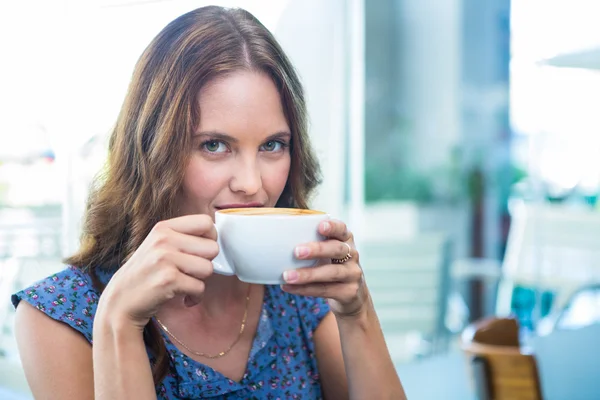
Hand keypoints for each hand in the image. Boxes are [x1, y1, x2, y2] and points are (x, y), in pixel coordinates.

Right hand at [96, 215, 217, 329]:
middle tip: (191, 271)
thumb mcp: (158, 245)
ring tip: (185, 284)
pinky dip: (195, 297)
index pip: (206, 222)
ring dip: (200, 281)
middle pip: (212, 248)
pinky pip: (199, 288)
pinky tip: (184, 297)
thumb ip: (182, 238)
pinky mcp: (168, 280)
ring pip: (208, 269)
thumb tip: (215, 237)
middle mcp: (164, 240)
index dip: (210, 238)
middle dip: (206, 263)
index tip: (201, 251)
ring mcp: (165, 259)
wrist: (121, 301)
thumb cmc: (146, 274)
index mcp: (164, 228)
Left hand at [281, 219, 366, 317]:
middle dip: (317, 249)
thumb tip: (277, 238)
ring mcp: (353, 274)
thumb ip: (311, 243)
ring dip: (308, 274)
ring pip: (331, 273)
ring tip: (287, 276)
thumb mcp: (328, 253)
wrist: (352, 295)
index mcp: (346, 240)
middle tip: (296, 252)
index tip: (320, 226)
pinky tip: (289, 287)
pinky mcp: (349, 292)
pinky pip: (325, 290)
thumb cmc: (331, 266)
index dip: (333, 227)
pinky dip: (305, 289)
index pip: (342, 229)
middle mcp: (353, 255)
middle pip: (337, 249)